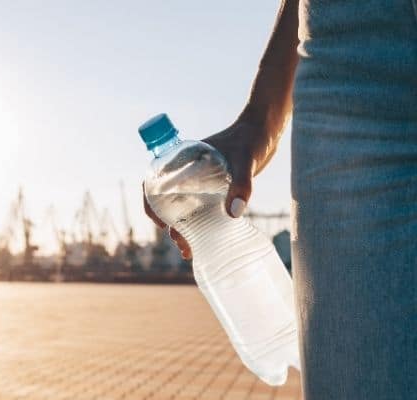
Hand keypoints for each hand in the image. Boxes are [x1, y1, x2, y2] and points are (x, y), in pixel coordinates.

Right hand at [142, 118, 264, 259]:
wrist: (266, 131)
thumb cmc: (251, 138)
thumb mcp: (245, 161)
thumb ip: (241, 185)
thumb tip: (233, 214)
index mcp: (181, 160)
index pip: (154, 183)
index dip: (150, 204)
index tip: (160, 222)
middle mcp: (187, 172)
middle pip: (168, 202)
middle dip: (171, 225)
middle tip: (181, 243)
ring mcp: (201, 182)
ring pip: (184, 209)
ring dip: (184, 229)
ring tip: (189, 250)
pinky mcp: (216, 189)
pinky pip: (202, 209)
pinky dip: (201, 225)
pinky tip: (207, 242)